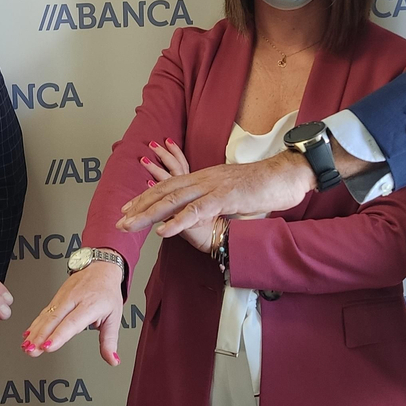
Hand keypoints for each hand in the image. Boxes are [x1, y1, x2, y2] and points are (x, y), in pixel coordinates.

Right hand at [22, 261, 125, 365]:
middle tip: (32, 350)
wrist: (100, 268)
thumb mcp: (114, 317)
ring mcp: (63, 298)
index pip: (72, 322)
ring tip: (27, 347)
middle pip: (54, 319)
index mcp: (90, 305)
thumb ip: (110, 341)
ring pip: (46, 316)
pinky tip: (28, 335)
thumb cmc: (107, 291)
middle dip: (40, 336)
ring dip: (34, 332)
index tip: (48, 346)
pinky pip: (44, 313)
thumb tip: (112, 360)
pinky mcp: (56, 298)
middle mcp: (74, 300)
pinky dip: (34, 325)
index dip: (59, 335)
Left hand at [117, 150, 314, 238]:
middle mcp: (203, 179)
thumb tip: (208, 212)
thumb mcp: (233, 193)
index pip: (169, 186)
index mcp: (205, 177)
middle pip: (164, 192)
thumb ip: (217, 200)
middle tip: (120, 220)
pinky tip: (163, 231)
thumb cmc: (264, 185)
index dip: (147, 197)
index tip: (130, 209)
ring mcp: (212, 186)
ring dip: (149, 214)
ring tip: (131, 226)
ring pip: (173, 200)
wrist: (286, 175)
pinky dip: (178, 221)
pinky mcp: (224, 197)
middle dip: (140, 207)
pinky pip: (196, 210)